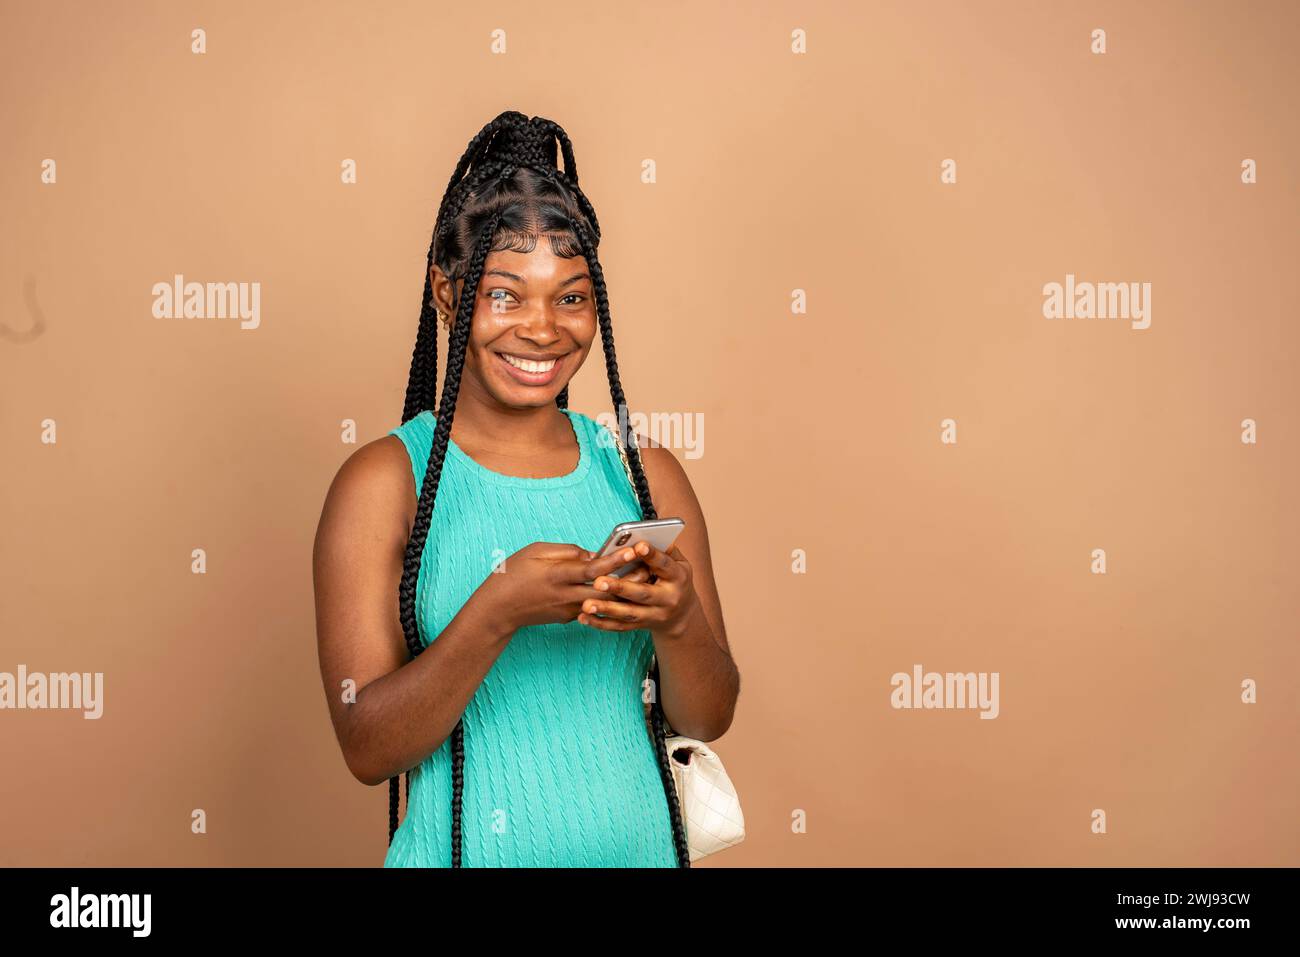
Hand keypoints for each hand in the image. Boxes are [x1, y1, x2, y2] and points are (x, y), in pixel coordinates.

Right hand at [479, 542, 643, 633]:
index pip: (592, 568)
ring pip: (603, 600)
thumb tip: (591, 554)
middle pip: (606, 589)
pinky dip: (607, 598)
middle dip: (630, 578)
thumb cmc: (514, 573)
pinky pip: (593, 606)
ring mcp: (569, 610)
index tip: (633, 549)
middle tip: (652, 566)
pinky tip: (621, 590)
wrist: (499, 609)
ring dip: (623, 590)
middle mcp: (566, 595)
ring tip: (644, 577)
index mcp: (557, 575)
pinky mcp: (569, 617)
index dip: (615, 559)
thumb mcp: (536, 551)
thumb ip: (566, 551)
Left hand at [577, 541, 696, 636]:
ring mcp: (655, 615)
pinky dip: (601, 624)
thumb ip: (664, 549)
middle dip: (620, 588)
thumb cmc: (674, 578)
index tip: (638, 546)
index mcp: (677, 577)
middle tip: (598, 581)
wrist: (683, 614)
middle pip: (642, 594)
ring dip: (607, 609)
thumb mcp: (678, 562)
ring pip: (629, 613)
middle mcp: (668, 599)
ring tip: (586, 604)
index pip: (664, 565)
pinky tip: (584, 618)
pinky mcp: (642, 626)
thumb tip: (644, 533)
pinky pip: (620, 627)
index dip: (652, 556)